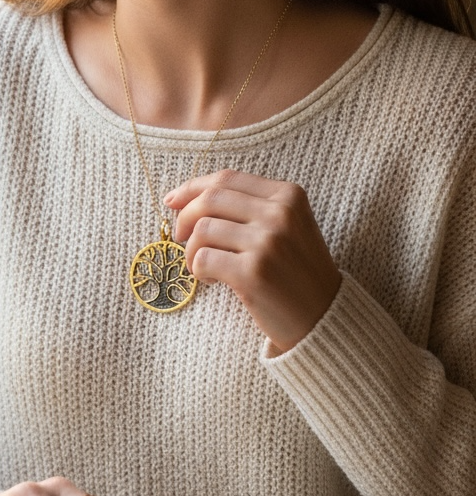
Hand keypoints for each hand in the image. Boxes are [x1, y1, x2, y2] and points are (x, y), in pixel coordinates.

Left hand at [165, 169, 340, 352]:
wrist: (323, 316)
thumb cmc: (294, 270)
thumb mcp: (285, 226)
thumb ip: (245, 206)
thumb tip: (182, 198)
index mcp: (288, 195)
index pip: (226, 179)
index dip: (192, 188)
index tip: (172, 201)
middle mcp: (280, 214)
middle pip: (209, 199)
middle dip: (185, 217)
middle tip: (182, 237)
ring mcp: (268, 242)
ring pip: (202, 230)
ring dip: (192, 250)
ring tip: (206, 266)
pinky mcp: (253, 272)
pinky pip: (202, 259)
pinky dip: (198, 270)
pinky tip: (214, 280)